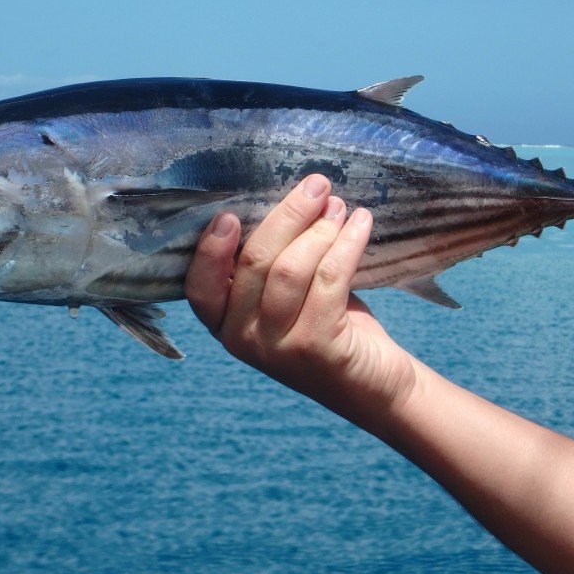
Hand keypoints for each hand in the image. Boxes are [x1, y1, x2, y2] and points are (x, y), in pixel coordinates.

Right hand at [185, 175, 420, 430]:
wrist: (373, 388)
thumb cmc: (328, 330)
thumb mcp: (288, 299)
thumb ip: (273, 264)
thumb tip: (287, 199)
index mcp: (225, 326)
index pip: (200, 288)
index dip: (210, 250)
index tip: (230, 213)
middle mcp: (244, 341)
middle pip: (255, 263)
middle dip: (287, 215)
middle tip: (316, 185)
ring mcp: (279, 348)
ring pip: (291, 269)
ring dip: (320, 228)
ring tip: (340, 206)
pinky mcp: (318, 348)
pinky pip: (329, 279)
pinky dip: (347, 243)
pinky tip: (362, 224)